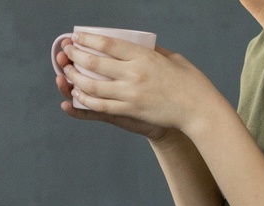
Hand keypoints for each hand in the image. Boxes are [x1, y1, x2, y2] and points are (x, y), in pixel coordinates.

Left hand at [61, 34, 220, 135]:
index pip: (108, 44)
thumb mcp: (172, 58)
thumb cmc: (188, 81)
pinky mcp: (130, 110)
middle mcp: (134, 74)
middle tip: (66, 53)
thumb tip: (136, 45)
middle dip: (75, 56)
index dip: (88, 40)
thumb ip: (151, 52)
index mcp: (144, 56)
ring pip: (92, 86)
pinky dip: (85, 99)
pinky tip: (77, 95)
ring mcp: (130, 94)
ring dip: (75, 79)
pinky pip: (100, 106)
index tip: (77, 37)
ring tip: (67, 73)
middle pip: (94, 63)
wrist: (197, 109)